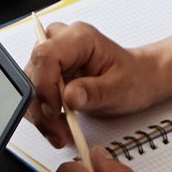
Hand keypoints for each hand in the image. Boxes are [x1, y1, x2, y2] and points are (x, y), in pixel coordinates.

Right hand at [25, 15, 171, 144]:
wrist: (140, 79)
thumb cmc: (134, 77)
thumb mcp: (120, 88)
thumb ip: (94, 92)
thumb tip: (70, 96)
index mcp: (79, 38)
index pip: (46, 56)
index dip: (44, 86)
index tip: (54, 111)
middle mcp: (62, 43)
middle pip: (34, 71)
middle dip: (41, 106)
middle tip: (57, 130)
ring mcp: (55, 58)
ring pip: (30, 85)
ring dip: (41, 113)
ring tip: (60, 132)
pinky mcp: (51, 73)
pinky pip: (36, 93)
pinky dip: (43, 113)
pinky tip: (57, 126)